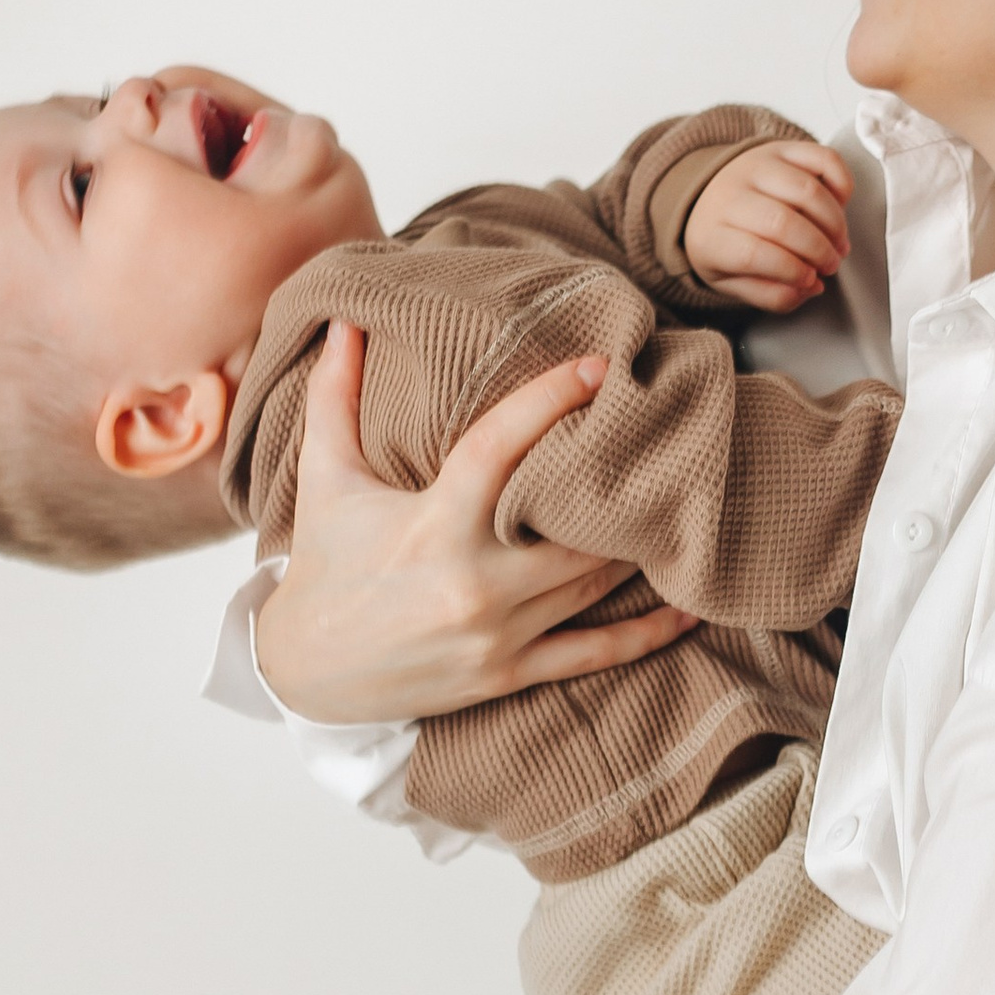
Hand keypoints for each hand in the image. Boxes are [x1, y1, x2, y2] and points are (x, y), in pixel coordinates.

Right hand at [251, 324, 695, 723]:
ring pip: (592, 580)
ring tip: (675, 500)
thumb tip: (345, 321)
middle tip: (659, 436)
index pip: (498, 450)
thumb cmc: (323, 567)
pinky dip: (646, 634)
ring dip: (637, 543)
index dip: (548, 401)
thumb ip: (335, 399)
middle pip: (571, 522)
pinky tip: (688, 609)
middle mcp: (472, 582)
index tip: (596, 365)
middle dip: (616, 483)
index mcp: (432, 526)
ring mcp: (496, 634)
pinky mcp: (509, 673)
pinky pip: (593, 655)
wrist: (305, 673)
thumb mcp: (324, 480)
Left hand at [684, 138, 853, 310]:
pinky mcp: (781, 148)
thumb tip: (810, 287)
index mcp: (710, 235)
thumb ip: (770, 294)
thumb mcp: (733, 282)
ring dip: (834, 223)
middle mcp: (729, 194)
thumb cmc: (728, 245)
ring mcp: (756, 166)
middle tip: (831, 265)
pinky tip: (840, 205)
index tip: (811, 281)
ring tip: (838, 243)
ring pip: (807, 190)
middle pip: (782, 222)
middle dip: (818, 250)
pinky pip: (822, 158)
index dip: (791, 272)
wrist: (710, 198)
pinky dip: (841, 183)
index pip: (752, 254)